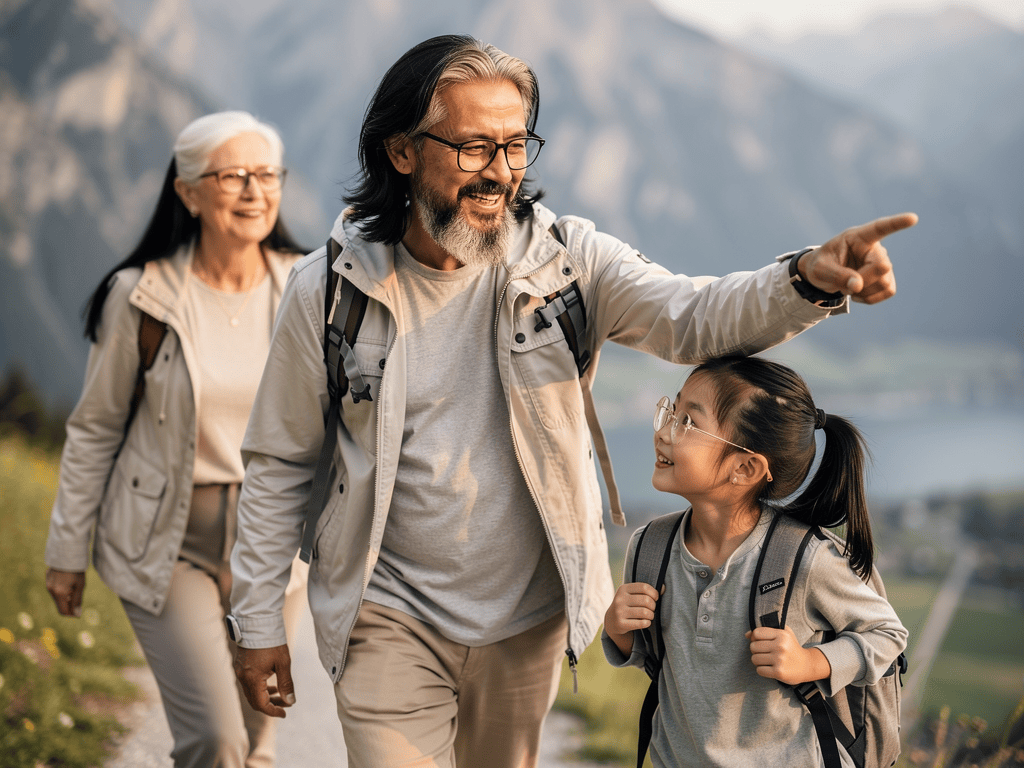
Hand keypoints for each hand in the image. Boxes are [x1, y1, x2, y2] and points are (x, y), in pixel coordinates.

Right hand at [46, 568, 85, 616]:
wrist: (68, 554)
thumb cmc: (77, 570)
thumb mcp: (80, 585)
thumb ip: (77, 600)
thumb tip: (77, 614)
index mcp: (60, 593)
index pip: (63, 611)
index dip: (71, 614)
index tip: (78, 614)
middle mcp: (51, 591)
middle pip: (59, 605)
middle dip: (68, 606)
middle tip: (77, 602)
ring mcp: (48, 585)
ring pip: (56, 598)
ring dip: (65, 598)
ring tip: (74, 588)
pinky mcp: (47, 580)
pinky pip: (54, 590)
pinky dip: (61, 591)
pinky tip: (68, 582)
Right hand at [234, 644, 294, 717]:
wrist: (257, 622)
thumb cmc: (272, 641)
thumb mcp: (283, 663)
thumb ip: (286, 684)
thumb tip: (291, 701)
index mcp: (252, 678)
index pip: (261, 704)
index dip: (273, 711)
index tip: (285, 713)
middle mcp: (243, 677)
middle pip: (255, 701)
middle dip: (270, 705)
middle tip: (285, 704)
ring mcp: (239, 672)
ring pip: (251, 693)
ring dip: (265, 697)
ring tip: (280, 694)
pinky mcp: (240, 666)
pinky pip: (248, 684)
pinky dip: (259, 688)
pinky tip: (270, 685)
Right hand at [604, 582, 660, 655]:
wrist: (612, 620)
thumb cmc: (628, 604)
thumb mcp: (633, 594)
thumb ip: (647, 590)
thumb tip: (664, 588)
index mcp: (623, 589)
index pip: (644, 587)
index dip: (654, 593)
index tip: (655, 598)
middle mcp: (620, 599)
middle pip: (646, 600)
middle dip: (653, 606)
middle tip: (652, 609)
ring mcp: (619, 611)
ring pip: (645, 612)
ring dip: (651, 615)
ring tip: (649, 616)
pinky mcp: (621, 624)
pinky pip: (641, 623)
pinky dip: (647, 623)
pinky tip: (646, 622)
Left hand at [745, 626, 830, 684]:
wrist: (807, 665)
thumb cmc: (792, 648)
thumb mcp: (784, 633)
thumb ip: (765, 630)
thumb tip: (747, 634)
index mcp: (781, 634)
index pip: (756, 633)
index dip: (755, 638)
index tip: (760, 642)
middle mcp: (780, 646)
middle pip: (753, 646)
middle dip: (756, 650)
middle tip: (765, 653)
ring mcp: (779, 660)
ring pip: (754, 659)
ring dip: (758, 661)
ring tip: (767, 660)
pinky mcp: (779, 672)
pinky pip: (759, 670)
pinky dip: (762, 670)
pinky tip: (770, 668)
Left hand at [799, 212, 917, 303]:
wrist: (824, 276)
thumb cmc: (820, 266)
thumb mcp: (819, 270)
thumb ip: (837, 275)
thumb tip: (859, 286)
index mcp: (858, 237)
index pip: (880, 227)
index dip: (897, 223)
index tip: (913, 218)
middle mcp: (875, 248)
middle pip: (882, 266)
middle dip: (863, 280)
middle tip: (844, 283)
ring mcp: (883, 262)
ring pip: (885, 282)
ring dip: (864, 291)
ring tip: (849, 286)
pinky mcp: (887, 278)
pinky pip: (888, 291)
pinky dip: (871, 298)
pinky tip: (858, 293)